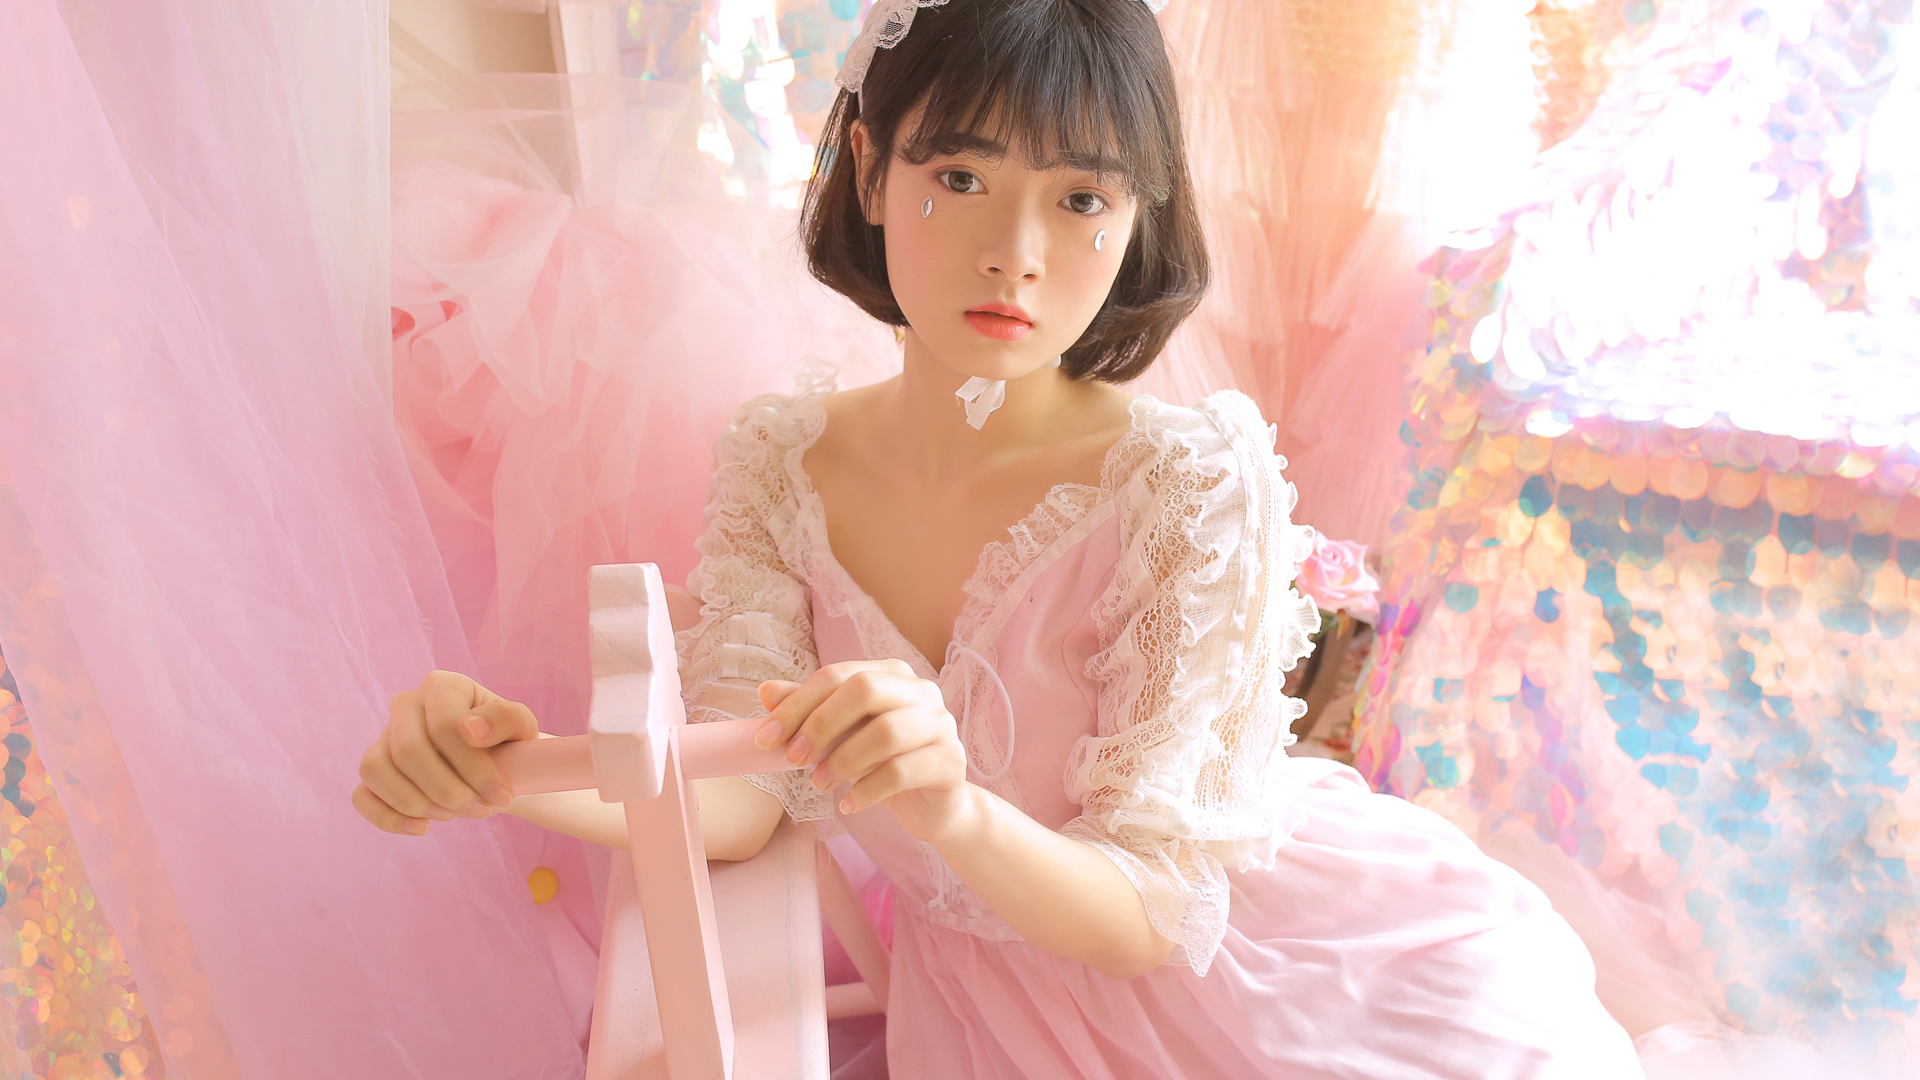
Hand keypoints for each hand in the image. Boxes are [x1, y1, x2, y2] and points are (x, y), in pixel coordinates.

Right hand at [352, 670, 539, 835]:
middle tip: (480, 809)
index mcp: (442, 687)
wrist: (496, 765)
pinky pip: (361, 795)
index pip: (444, 725)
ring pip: (376, 769)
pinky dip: (387, 817)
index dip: (473, 767)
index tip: (502, 794)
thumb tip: (470, 729)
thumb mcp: (521, 727)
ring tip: (452, 814)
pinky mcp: (373, 771)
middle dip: (447, 790)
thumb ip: (505, 719)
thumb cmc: (507, 741)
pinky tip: (422, 827)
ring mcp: (383, 737)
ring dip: (416, 802)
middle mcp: (406, 704)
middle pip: (408, 750)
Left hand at [754, 660, 971, 842]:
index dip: (798, 703)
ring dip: (843, 760)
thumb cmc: (884, 762)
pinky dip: (867, 790)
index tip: (767, 737)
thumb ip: (810, 711)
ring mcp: (941, 725)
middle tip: (793, 759)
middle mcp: (921, 691)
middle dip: (821, 724)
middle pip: (865, 690)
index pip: (838, 675)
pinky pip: (902, 772)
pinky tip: (848, 804)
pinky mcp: (950, 763)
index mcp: (891, 675)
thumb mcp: (843, 735)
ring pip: (886, 732)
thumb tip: (767, 691)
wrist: (932, 804)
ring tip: (819, 784)